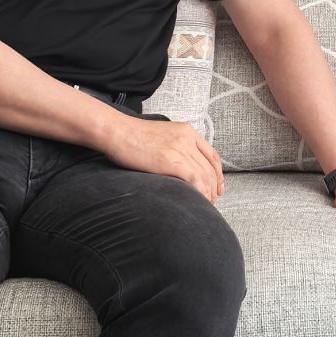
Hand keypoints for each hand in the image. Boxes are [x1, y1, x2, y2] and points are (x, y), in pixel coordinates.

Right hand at [102, 116, 223, 202]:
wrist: (117, 132)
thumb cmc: (132, 136)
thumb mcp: (162, 135)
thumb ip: (176, 146)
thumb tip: (182, 165)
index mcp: (187, 131)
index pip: (212, 155)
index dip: (218, 173)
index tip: (218, 187)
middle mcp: (187, 139)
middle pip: (210, 167)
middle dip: (214, 187)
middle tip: (213, 201)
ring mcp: (180, 149)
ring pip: (204, 175)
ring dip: (208, 192)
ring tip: (206, 205)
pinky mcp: (171, 161)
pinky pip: (194, 179)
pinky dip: (200, 192)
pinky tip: (198, 201)